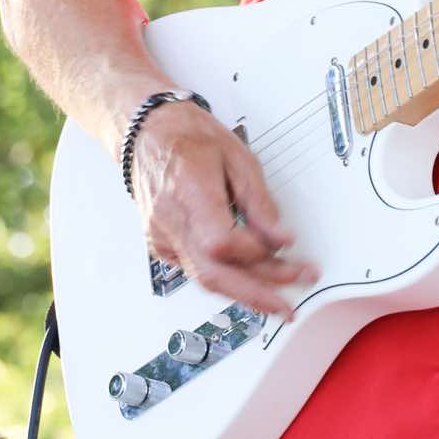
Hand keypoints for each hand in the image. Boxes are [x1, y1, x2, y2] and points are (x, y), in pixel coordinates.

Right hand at [129, 99, 318, 319]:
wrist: (149, 134)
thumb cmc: (189, 137)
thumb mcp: (237, 156)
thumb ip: (260, 201)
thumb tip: (281, 237)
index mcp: (189, 193)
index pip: (222, 243)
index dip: (257, 253)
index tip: (287, 251)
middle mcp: (171, 222)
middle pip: (213, 275)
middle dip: (257, 294)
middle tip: (289, 304)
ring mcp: (163, 238)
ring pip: (205, 279)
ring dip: (245, 293)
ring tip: (279, 297)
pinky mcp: (163, 245)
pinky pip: (198, 270)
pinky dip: (226, 278)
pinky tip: (249, 280)